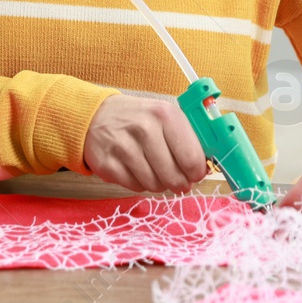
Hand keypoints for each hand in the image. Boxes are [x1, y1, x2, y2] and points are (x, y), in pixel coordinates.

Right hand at [83, 93, 210, 194]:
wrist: (96, 115)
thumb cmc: (139, 118)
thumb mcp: (165, 116)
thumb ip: (188, 139)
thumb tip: (206, 168)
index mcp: (165, 114)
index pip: (192, 158)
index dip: (196, 172)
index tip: (195, 173)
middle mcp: (144, 129)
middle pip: (173, 176)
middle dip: (179, 182)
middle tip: (177, 180)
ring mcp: (123, 147)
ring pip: (155, 185)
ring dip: (159, 183)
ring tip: (154, 170)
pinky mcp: (107, 164)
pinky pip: (135, 187)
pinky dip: (139, 183)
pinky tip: (136, 169)